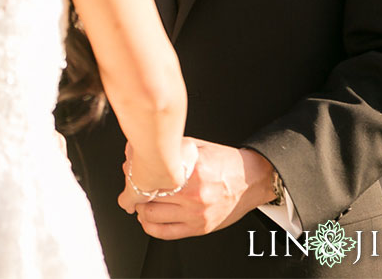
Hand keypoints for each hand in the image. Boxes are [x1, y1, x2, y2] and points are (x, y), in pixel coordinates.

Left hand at [121, 138, 269, 239]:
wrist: (251, 180)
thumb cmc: (224, 163)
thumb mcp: (197, 148)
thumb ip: (172, 151)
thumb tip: (142, 150)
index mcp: (193, 172)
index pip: (152, 177)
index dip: (135, 174)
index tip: (130, 171)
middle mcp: (194, 195)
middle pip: (148, 196)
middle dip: (135, 191)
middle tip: (132, 187)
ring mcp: (197, 214)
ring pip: (152, 216)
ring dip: (140, 209)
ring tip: (139, 202)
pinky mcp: (201, 228)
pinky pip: (166, 233)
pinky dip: (150, 227)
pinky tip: (147, 219)